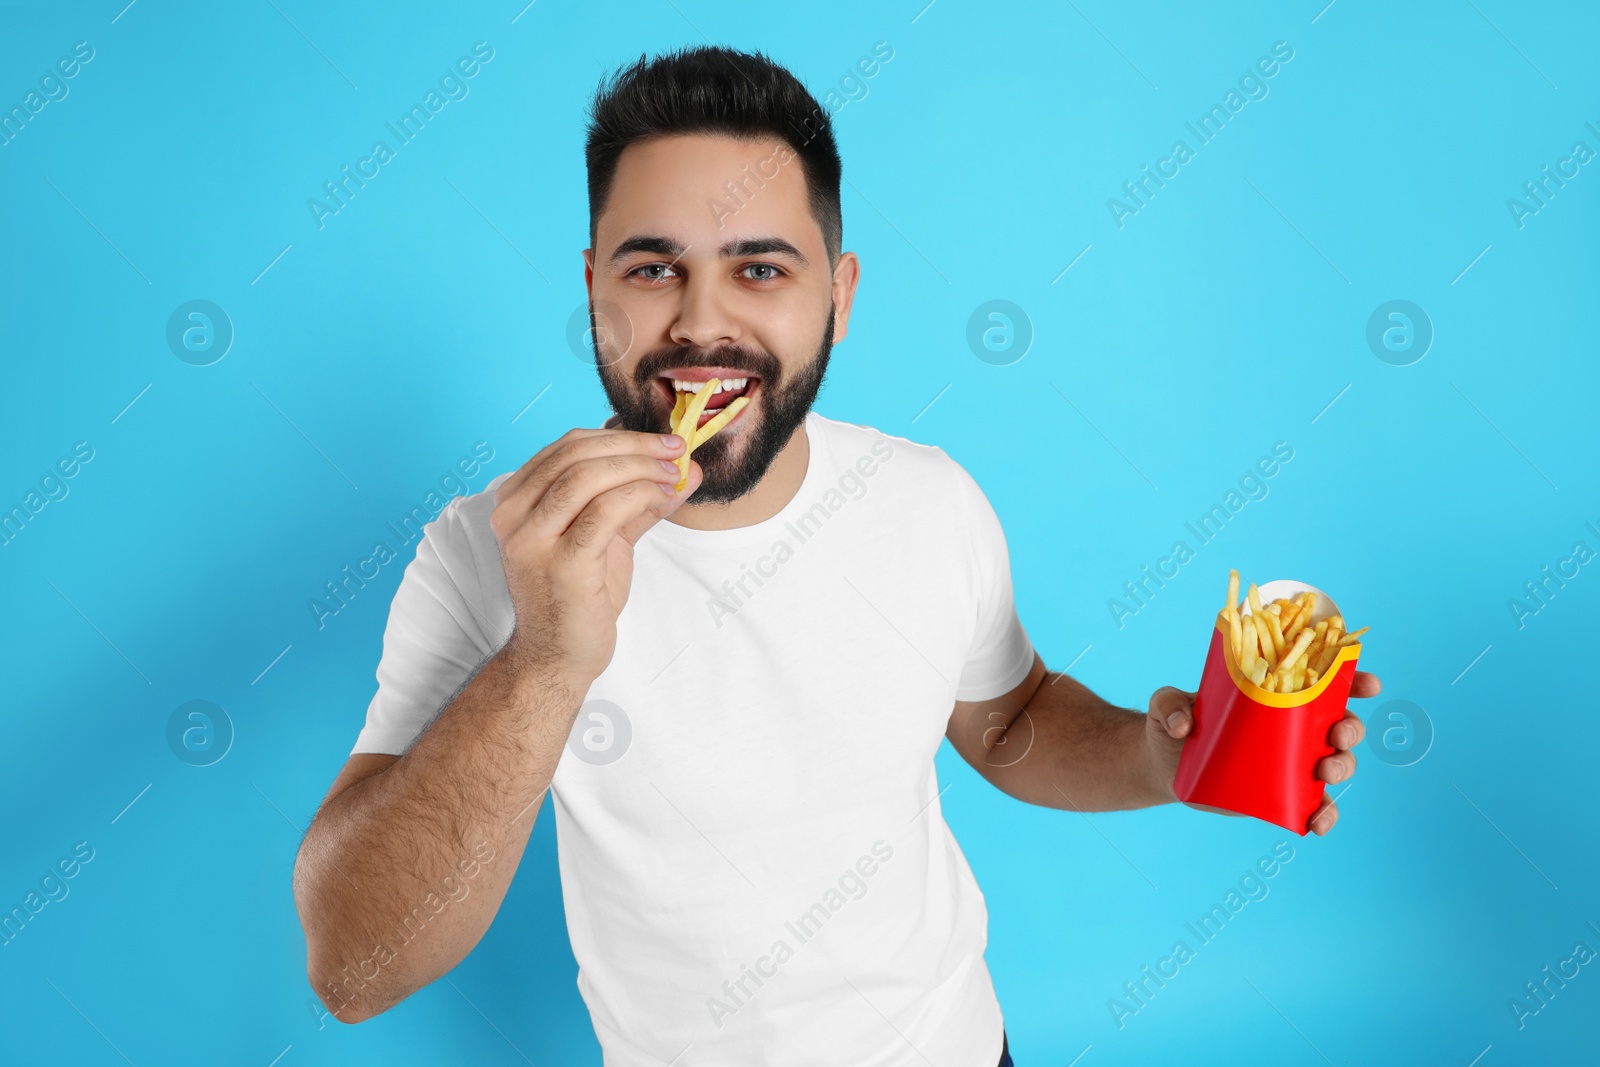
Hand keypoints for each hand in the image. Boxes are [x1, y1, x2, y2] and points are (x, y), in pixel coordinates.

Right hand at [489, 428, 701, 684]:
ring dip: (641, 468)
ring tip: (674, 475)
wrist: (558, 657)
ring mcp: (532, 540)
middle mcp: (513, 516)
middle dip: (635, 446)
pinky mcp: (561, 564)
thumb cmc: (577, 597)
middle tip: (676, 452)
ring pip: (589, 477)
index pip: (567, 447)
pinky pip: (605, 511)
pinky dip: (640, 495)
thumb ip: (637, 499)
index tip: (663, 442)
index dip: (619, 437)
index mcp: (515, 501)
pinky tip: (662, 499)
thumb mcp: (606, 537)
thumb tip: (685, 468)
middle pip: (576, 454)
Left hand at [1144, 671, 1381, 834]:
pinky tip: (1317, 823)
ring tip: (1323, 773)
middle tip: (1334, 737)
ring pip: (1336, 763)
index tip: (1368, 683)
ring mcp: (1291, 761)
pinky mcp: (1282, 793)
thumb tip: (1184, 726)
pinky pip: (1315, 806)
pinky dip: (1324, 815)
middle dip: (1350, 729)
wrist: (1163, 765)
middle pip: (1340, 724)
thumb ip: (1169, 705)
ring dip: (1342, 767)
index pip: (1322, 681)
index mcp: (1274, 694)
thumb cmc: (1172, 723)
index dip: (1352, 679)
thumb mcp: (1165, 705)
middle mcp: (1292, 725)